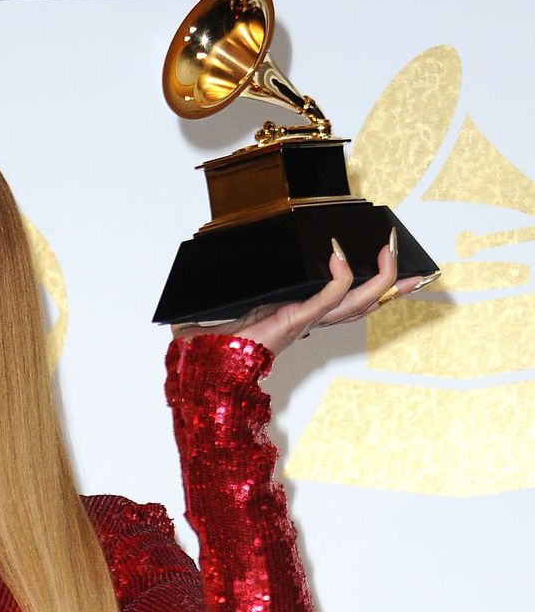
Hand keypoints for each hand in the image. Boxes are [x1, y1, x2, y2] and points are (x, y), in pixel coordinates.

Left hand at [172, 231, 428, 354]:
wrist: (203, 360)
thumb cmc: (218, 334)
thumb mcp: (242, 300)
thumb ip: (249, 284)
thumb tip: (242, 255)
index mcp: (302, 315)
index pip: (350, 301)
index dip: (377, 286)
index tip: (397, 267)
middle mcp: (310, 320)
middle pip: (366, 303)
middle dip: (392, 281)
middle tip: (407, 257)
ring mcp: (304, 321)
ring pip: (357, 303)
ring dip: (379, 278)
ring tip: (389, 251)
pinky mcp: (293, 320)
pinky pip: (326, 299)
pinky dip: (339, 279)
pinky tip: (341, 258)